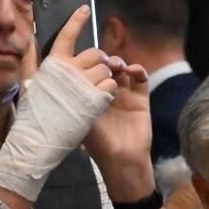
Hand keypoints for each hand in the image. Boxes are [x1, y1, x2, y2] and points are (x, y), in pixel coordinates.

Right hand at [0, 11, 115, 206]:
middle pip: (94, 54)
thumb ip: (29, 60)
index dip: (76, 20)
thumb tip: (28, 38)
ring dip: (104, 78)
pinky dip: (109, 92)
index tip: (85, 9)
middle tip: (95, 73)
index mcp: (53, 63)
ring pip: (105, 70)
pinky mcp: (96, 100)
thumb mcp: (28, 84)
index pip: (67, 35)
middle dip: (98, 61)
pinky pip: (111, 86)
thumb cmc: (33, 114)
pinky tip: (102, 100)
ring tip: (97, 90)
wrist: (41, 141)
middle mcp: (70, 70)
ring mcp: (84, 84)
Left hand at [84, 61, 155, 198]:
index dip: (85, 59)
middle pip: (103, 66)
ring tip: (116, 66)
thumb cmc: (98, 142)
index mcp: (87, 96)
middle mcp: (104, 92)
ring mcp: (123, 94)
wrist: (122, 159)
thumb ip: (76, 97)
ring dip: (118, 62)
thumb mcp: (80, 118)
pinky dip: (137, 70)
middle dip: (102, 60)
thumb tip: (67, 72)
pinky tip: (132, 71)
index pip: (84, 71)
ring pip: (121, 69)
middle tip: (102, 62)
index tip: (82, 48)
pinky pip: (140, 78)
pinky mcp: (140, 98)